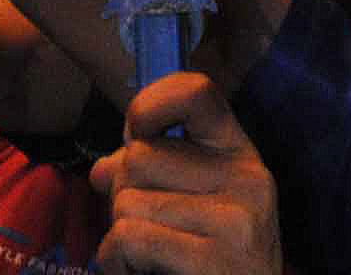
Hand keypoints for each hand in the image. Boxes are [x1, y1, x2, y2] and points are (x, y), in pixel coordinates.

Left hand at [93, 71, 283, 274]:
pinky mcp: (217, 262)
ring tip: (146, 258)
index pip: (197, 93)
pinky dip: (116, 260)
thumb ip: (151, 178)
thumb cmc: (211, 263)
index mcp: (242, 156)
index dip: (152, 103)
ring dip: (118, 235)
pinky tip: (138, 273)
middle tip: (145, 229)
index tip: (137, 133)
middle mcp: (249, 180)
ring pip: (127, 200)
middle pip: (140, 157)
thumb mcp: (191, 208)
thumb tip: (101, 168)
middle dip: (123, 194)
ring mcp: (237, 221)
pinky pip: (130, 238)